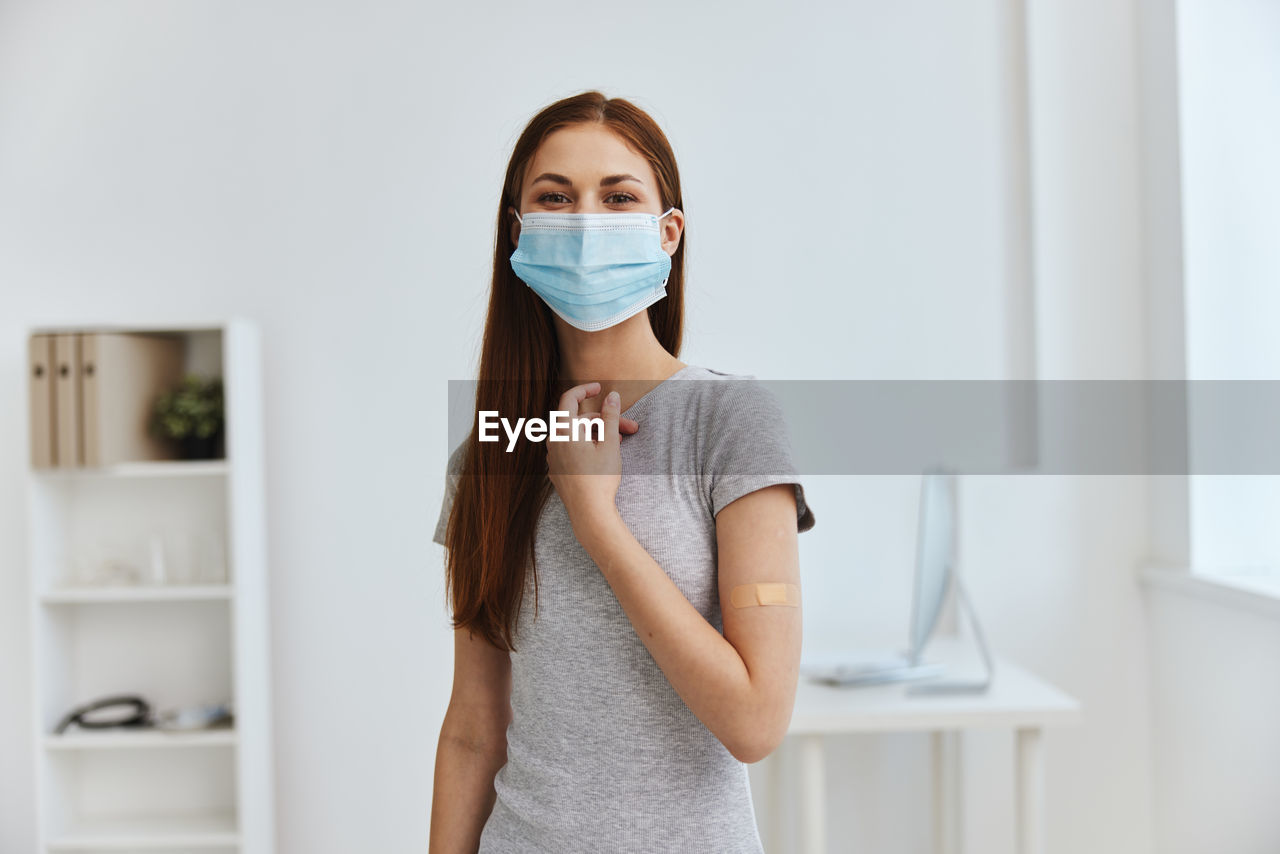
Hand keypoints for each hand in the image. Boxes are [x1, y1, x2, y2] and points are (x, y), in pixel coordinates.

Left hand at [547, 382, 638, 528]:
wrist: (589, 513)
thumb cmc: (599, 479)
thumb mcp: (610, 444)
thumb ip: (611, 416)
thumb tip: (612, 395)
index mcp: (564, 431)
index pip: (569, 399)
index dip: (585, 390)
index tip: (600, 388)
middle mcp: (554, 442)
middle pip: (579, 421)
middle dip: (604, 421)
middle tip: (629, 428)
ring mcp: (553, 457)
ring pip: (575, 436)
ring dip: (597, 434)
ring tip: (619, 441)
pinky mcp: (557, 470)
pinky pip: (570, 449)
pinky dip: (586, 445)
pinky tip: (603, 455)